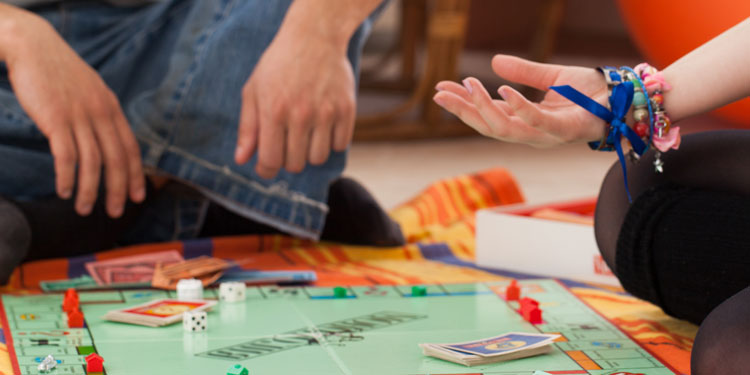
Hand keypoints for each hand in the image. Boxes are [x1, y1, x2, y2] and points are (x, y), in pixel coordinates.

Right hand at [2, 12, 144, 216]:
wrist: (34, 46)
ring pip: (92, 163)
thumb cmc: (59, 72)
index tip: (137, 197)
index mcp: (111, 108)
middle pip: (116, 160)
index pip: (131, 148)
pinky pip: (66, 156)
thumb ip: (100, 114)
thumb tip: (107, 138)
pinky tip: (63, 191)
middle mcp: (101, 113)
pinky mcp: (56, 119)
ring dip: (90, 190)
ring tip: (84, 209)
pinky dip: (67, 177)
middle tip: (115, 212)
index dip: (135, 175)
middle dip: (118, 190)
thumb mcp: (89, 91)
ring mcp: (79, 116)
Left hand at [234, 30, 355, 178]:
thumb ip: (248, 127)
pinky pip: (340, 145)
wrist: (314, 36)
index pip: (270, 161)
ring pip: (318, 158)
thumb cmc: (279, 64)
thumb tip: (241, 160)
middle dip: (288, 159)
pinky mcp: (346, 109)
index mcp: (273, 111)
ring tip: (305, 134)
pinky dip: (331, 142)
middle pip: (296, 164)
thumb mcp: (253, 90)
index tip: (267, 167)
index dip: (266, 170)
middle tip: (286, 144)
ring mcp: (326, 112)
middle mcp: (300, 114)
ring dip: (310, 153)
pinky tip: (323, 126)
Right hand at [433, 54, 609, 147]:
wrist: (625, 96)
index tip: (441, 90)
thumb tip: (494, 62)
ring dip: (483, 109)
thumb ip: (524, 72)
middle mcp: (533, 133)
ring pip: (505, 129)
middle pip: (488, 126)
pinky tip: (500, 90)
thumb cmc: (592, 91)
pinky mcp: (565, 131)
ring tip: (468, 86)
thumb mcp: (551, 78)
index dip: (464, 104)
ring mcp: (548, 135)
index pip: (487, 116)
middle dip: (463, 111)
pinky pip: (536, 122)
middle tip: (440, 94)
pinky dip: (517, 107)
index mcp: (527, 121)